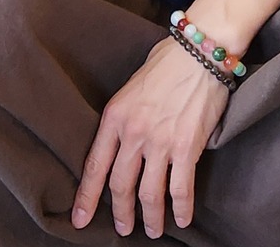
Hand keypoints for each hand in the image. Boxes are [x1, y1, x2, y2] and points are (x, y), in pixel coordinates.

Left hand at [73, 36, 229, 237]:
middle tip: (123, 229)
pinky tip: (182, 219)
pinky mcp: (187, 147)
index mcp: (114, 117)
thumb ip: (124, 116)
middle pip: (120, 185)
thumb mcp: (131, 88)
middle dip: (121, 213)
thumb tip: (124, 140)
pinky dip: (181, 209)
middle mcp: (134, 133)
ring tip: (152, 230)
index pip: (95, 166)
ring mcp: (160, 142)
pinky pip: (181, 188)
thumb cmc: (168, 62)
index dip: (87, 198)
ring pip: (149, 194)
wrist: (200, 51)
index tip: (80, 219)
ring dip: (151, 218)